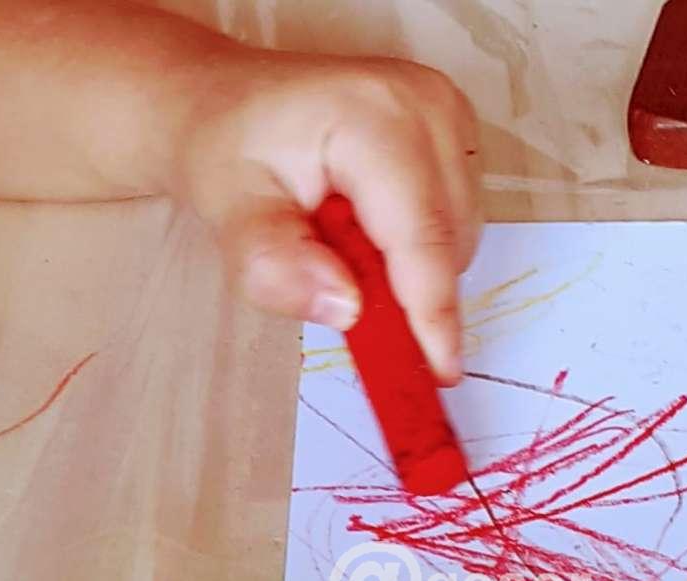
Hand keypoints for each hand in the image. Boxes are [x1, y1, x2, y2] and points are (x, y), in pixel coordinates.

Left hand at [169, 50, 482, 383]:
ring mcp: (449, 115)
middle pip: (448, 242)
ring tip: (344, 244)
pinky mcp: (457, 133)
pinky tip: (368, 231)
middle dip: (407, 290)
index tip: (440, 371)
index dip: (432, 313)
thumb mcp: (228, 210)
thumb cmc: (228, 150)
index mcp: (374, 116)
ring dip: (411, 269)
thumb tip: (346, 308)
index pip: (420, 236)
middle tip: (334, 281)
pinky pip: (456, 221)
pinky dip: (418, 248)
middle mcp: (426, 105)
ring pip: (459, 238)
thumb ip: (274, 263)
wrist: (228, 103)